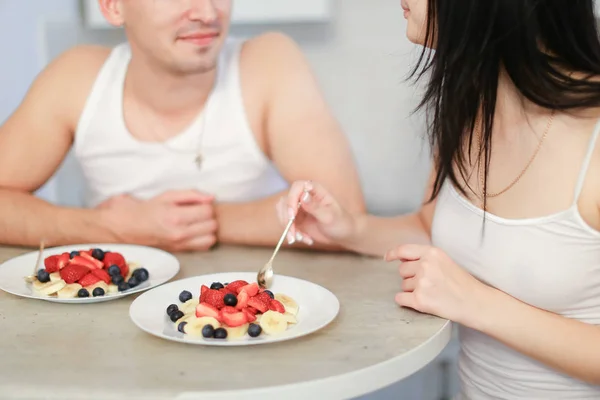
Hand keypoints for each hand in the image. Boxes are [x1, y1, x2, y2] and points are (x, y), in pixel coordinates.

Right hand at [98, 190, 217, 251]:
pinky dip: (205, 239)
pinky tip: (197, 232)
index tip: (198, 204)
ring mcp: (181, 244)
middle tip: (199, 213)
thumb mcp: (168, 195)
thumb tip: (211, 198)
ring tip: (199, 223)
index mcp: (175, 216)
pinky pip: (204, 247)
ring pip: (212, 238)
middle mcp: (179, 233)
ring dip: (209, 229)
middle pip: (212, 225)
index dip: (206, 205)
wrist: (131, 227)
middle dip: (209, 217)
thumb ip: (191, 194)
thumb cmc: (150, 209)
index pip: (208, 211)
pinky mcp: (181, 251)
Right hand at [276, 180, 356, 245]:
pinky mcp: (297, 219)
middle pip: (286, 201)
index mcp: (315, 190)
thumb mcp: (329, 216)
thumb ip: (315, 207)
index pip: (298, 186)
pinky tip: (305, 239)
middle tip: (293, 232)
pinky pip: (287, 224)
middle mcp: (305, 197)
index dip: (292, 198)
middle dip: (286, 218)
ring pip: (283, 213)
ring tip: (299, 238)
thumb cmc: (341, 222)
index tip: (292, 214)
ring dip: (288, 227)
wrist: (344, 234)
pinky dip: (293, 233)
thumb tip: (303, 196)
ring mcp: (300, 208)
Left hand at [385, 244, 488, 325]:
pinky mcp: (420, 300)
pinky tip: (422, 302)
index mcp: (432, 253)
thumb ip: (425, 257)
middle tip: (430, 284)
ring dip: (413, 290)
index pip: (404, 250)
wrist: (476, 303)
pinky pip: (400, 299)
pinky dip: (406, 302)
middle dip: (411, 277)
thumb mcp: (445, 261)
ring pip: (403, 285)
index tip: (387, 258)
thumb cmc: (461, 283)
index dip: (393, 254)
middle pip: (402, 270)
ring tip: (433, 293)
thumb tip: (400, 259)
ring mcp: (422, 283)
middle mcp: (425, 265)